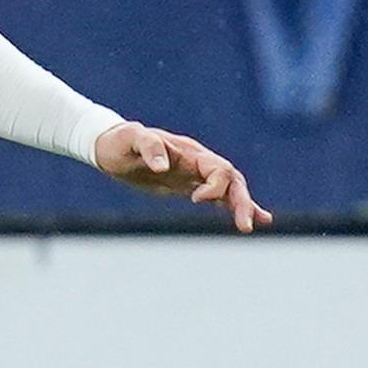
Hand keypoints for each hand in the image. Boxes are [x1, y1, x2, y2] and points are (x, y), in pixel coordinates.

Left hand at [94, 121, 272, 231]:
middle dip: (242, 202)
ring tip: (255, 224)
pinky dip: (235, 207)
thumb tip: (163, 167)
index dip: (215, 186)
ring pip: (230, 189)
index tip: (196, 200)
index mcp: (189, 152)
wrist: (112, 146)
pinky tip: (251, 220)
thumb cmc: (121, 142)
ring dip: (244, 206)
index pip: (217, 169)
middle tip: (245, 226)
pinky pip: (219, 196)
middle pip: (232, 180)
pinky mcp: (190, 185)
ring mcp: (196, 174)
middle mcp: (198, 162)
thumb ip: (148, 147)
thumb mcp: (130, 140)